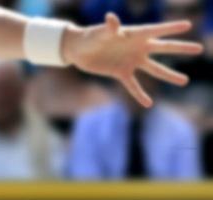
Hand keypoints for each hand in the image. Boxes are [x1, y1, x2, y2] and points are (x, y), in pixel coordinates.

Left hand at [62, 13, 203, 106]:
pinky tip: (148, 104)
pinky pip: (133, 85)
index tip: (188, 25)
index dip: (171, 28)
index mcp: (134, 34)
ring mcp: (131, 61)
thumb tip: (112, 18)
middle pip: (163, 48)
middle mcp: (137, 48)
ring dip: (169, 75)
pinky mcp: (121, 73)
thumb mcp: (100, 32)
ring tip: (184, 82)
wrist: (79, 50)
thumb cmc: (90, 36)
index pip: (156, 30)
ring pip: (154, 69)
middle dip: (180, 48)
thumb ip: (109, 28)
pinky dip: (139, 94)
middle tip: (199, 49)